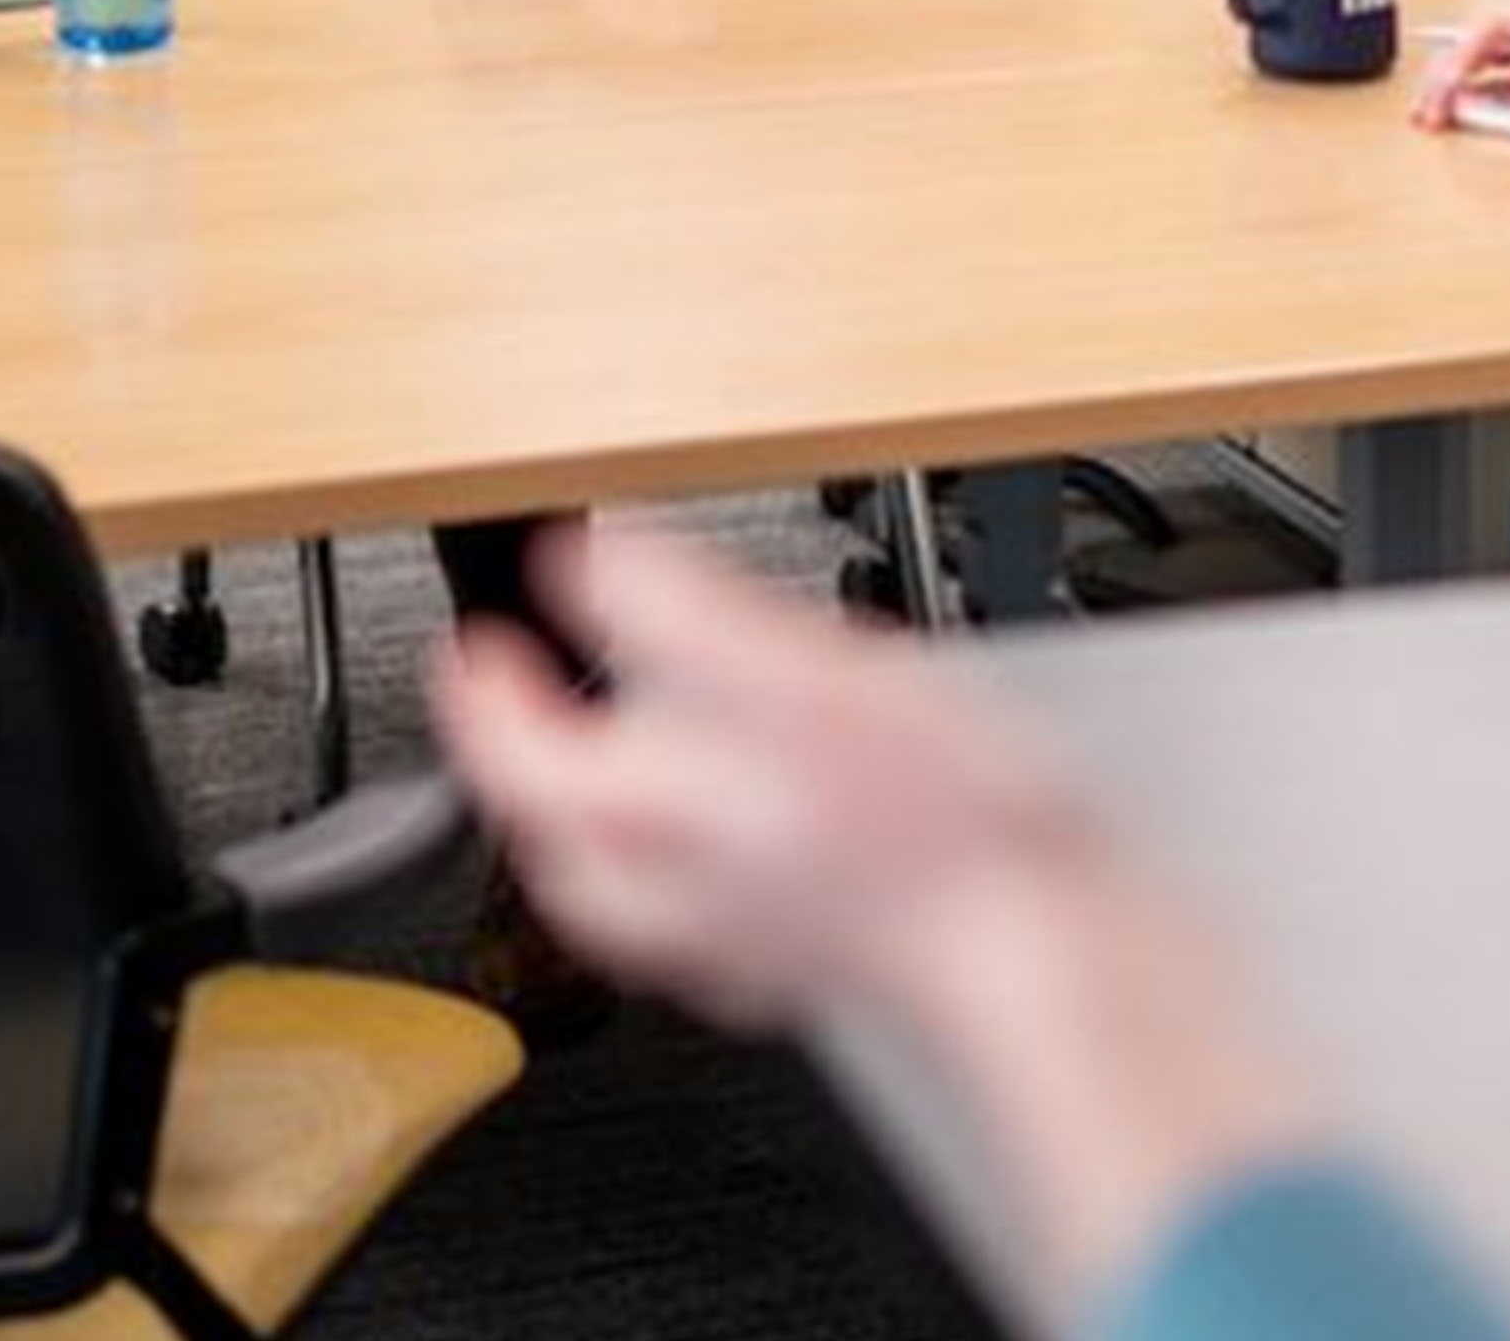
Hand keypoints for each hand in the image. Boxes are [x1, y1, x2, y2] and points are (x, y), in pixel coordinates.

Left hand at [434, 528, 1327, 1302]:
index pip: (510, 753)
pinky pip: (709, 911)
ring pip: (626, 883)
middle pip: (556, 834)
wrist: (1037, 947)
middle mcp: (674, 889)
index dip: (481, 687)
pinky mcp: (812, 953)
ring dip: (602, 820)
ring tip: (614, 763)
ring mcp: (742, 934)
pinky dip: (697, 864)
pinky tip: (744, 833)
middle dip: (530, 766)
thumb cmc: (933, 824)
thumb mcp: (789, 663)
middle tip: (525, 696)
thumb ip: (670, 605)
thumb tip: (587, 556)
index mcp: (644, 815)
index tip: (472, 642)